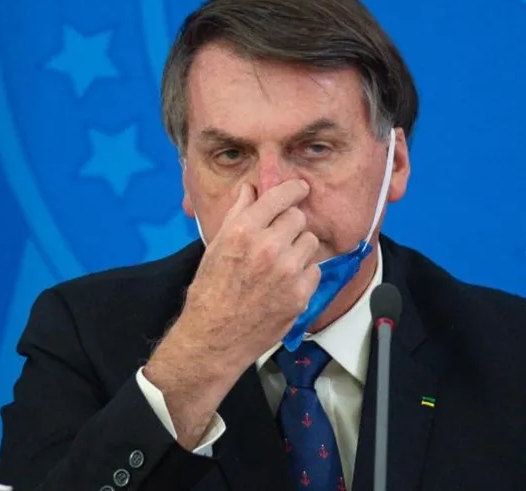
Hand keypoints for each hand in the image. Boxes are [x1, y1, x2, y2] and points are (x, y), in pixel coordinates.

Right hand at [143, 179, 319, 448]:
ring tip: (280, 262)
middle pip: (298, 218)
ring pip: (309, 242)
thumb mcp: (216, 246)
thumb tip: (251, 189)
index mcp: (243, 231)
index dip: (293, 189)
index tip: (300, 189)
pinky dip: (303, 273)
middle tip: (278, 237)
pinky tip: (284, 282)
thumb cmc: (211, 291)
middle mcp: (267, 247)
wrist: (215, 336)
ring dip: (298, 248)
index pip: (280, 196)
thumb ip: (237, 213)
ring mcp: (287, 271)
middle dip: (289, 224)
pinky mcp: (300, 294)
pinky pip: (314, 269)